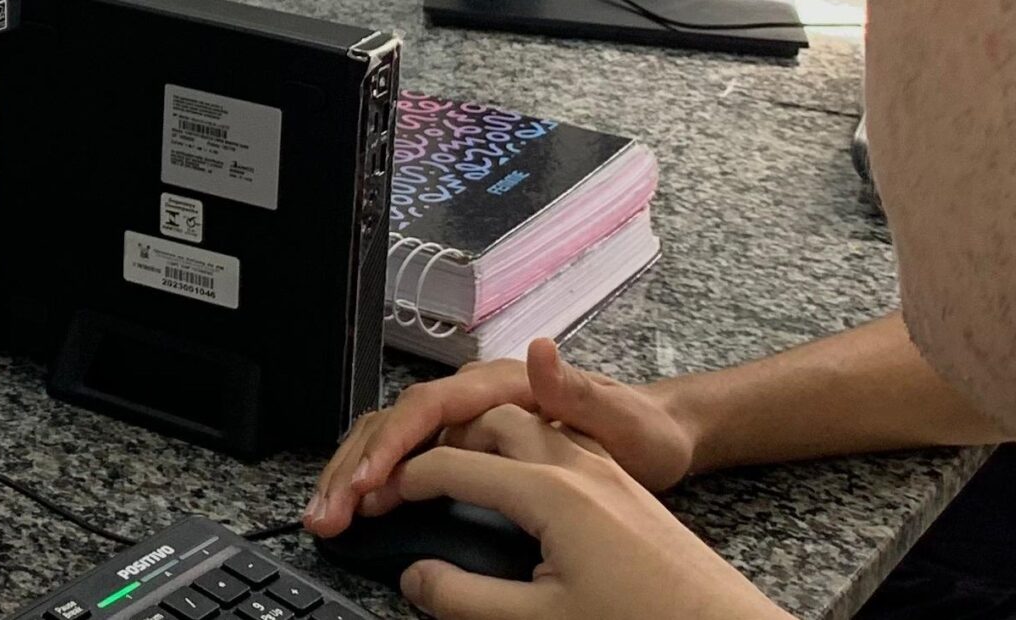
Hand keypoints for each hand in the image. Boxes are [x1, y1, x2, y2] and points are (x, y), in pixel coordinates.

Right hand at [307, 339, 698, 535]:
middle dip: (354, 467)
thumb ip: (578, 396)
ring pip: (395, 436)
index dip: (392, 448)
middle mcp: (481, 394)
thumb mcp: (625, 426)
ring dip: (354, 475)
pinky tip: (358, 505)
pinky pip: (411, 453)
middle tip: (327, 514)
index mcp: (509, 388)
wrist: (662, 436)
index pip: (431, 409)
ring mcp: (472, 416)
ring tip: (326, 515)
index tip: (368, 488)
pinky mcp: (471, 440)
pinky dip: (376, 480)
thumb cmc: (646, 437)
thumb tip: (539, 350)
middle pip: (398, 421)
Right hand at [388, 407, 782, 619]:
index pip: (447, 463)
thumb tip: (415, 578)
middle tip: (365, 481)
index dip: (394, 485)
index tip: (362, 510)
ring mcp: (587, 455)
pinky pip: (525, 431)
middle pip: (463, 417)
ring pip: (495, 416)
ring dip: (443, 436)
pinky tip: (475, 473)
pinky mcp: (601, 469)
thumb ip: (470, 596)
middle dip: (403, 444)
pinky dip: (481, 443)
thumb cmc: (652, 619)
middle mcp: (567, 453)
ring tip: (406, 470)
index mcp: (550, 483)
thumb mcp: (550, 619)